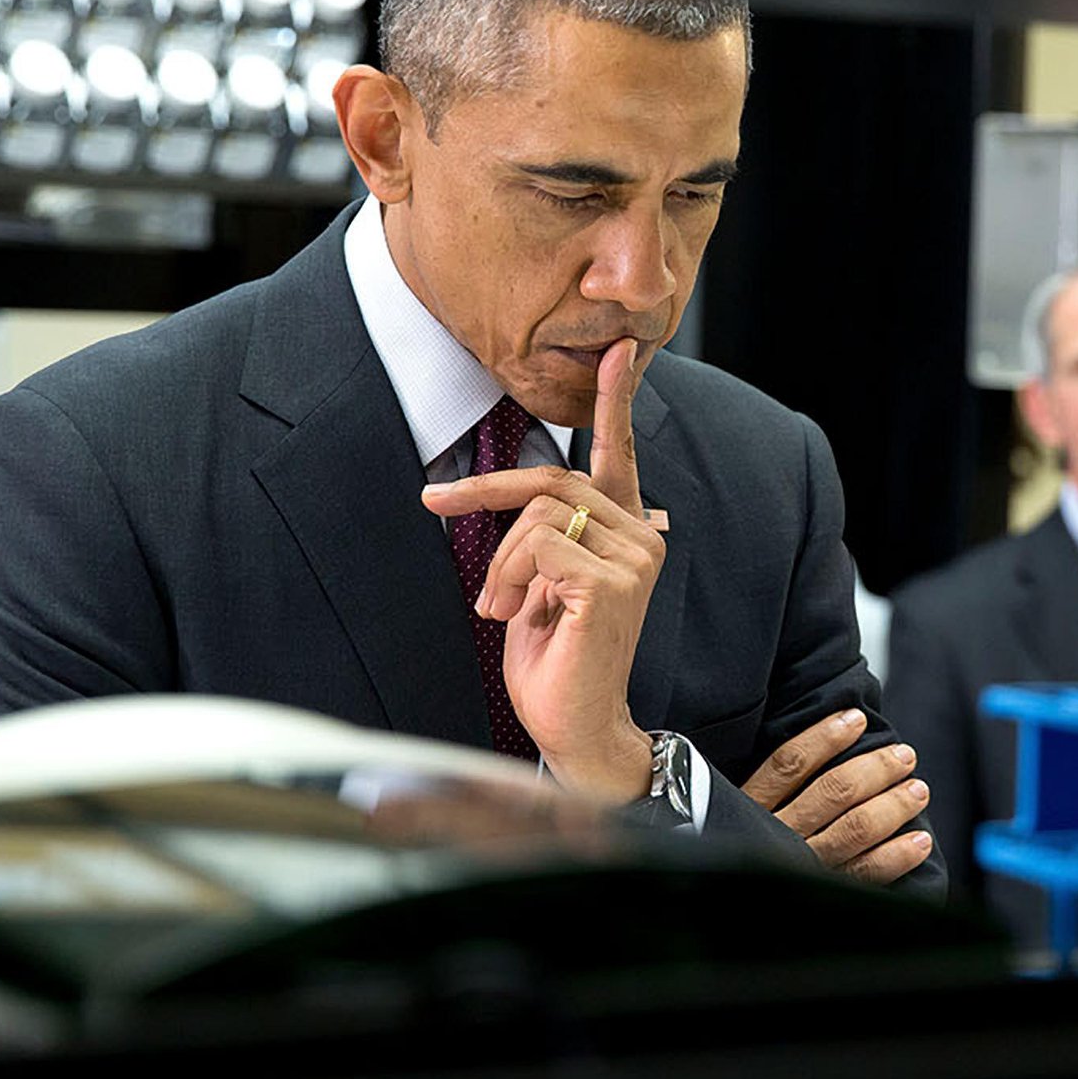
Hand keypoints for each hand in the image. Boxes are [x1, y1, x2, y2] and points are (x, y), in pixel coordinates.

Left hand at [421, 340, 662, 804]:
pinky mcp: (614, 583)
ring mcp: (635, 558)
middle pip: (552, 478)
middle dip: (483, 490)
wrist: (576, 728)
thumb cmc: (557, 662)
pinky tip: (517, 614)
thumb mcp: (541, 585)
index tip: (624, 349)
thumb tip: (528, 503)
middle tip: (434, 501)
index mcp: (629, 532)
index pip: (619, 455)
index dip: (616, 400)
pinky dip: (510, 577)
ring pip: (538, 513)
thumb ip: (547, 537)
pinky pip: (538, 546)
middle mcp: (643, 536)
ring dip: (500, 560)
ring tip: (502, 606)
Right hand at [743, 708, 933, 883]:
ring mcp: (801, 865)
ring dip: (894, 805)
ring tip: (918, 789)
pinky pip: (867, 872)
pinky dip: (898, 855)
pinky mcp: (823, 889)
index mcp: (751, 808)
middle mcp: (777, 836)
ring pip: (855, 828)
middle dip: (876, 769)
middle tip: (905, 755)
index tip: (855, 718)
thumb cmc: (742, 845)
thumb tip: (827, 737)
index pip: (789, 763)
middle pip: (834, 792)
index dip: (824, 737)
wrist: (726, 903)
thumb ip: (769, 784)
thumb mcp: (736, 810)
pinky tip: (920, 840)